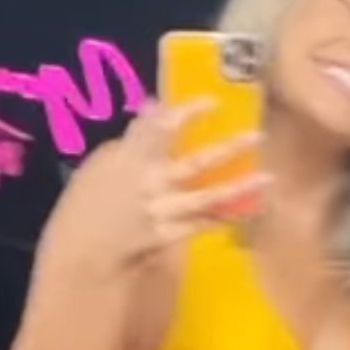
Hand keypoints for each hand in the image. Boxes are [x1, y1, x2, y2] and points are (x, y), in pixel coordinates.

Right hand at [77, 100, 266, 271]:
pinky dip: (223, 218)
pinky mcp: (167, 236)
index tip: (213, 101)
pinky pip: (201, 226)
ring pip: (205, 198)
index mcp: (131, 158)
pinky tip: (246, 210)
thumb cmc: (89, 201)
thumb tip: (154, 105)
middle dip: (227, 149)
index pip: (161, 127)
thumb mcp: (103, 161)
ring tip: (266, 178)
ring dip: (237, 188)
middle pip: (194, 163)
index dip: (187, 112)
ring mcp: (160, 211)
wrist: (82, 248)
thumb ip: (133, 136)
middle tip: (257, 136)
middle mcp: (150, 182)